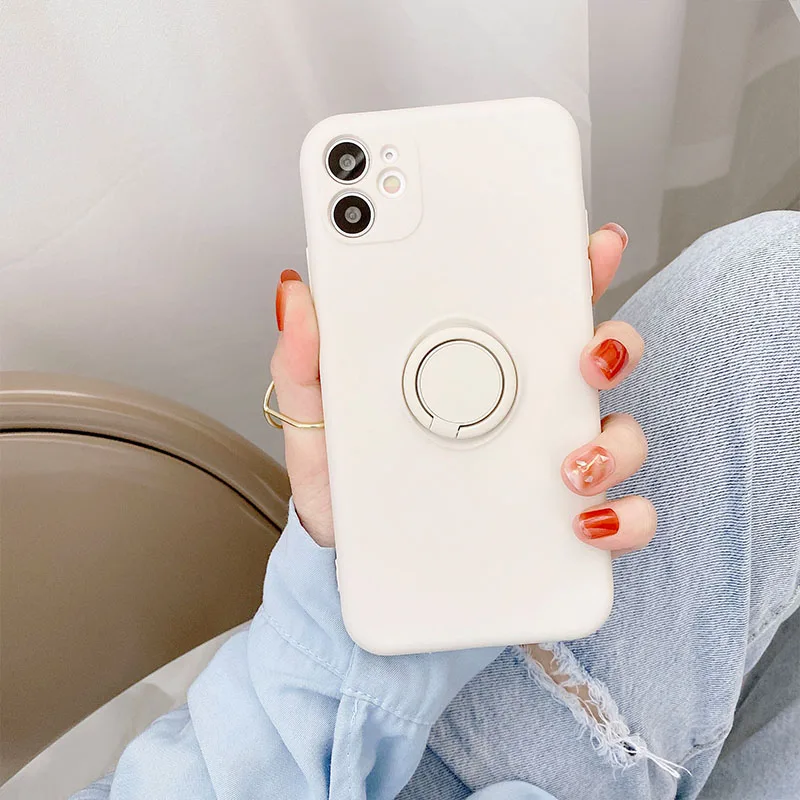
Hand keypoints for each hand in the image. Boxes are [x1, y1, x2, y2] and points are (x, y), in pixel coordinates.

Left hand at [270, 222, 653, 554]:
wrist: (352, 559)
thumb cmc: (347, 481)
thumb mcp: (318, 418)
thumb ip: (306, 360)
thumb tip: (298, 294)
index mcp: (477, 368)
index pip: (535, 306)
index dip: (571, 269)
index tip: (590, 246)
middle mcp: (525, 407)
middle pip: (597, 357)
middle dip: (614, 344)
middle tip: (589, 356)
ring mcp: (548, 460)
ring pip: (618, 432)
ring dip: (613, 441)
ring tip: (570, 464)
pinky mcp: (559, 518)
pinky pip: (617, 515)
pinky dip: (620, 517)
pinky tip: (585, 521)